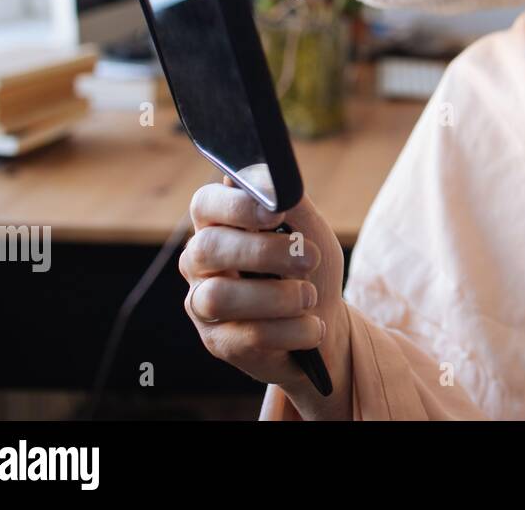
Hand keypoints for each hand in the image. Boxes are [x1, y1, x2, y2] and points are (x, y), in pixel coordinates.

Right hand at [180, 176, 349, 411]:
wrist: (323, 319)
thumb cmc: (309, 267)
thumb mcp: (309, 230)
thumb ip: (291, 204)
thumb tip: (274, 182)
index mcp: (219, 225)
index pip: (205, 204)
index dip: (236, 206)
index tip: (276, 212)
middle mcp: (200, 262)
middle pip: (208, 249)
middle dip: (265, 252)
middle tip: (308, 258)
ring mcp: (203, 304)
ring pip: (220, 297)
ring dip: (279, 297)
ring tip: (309, 296)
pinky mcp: (219, 342)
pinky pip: (249, 336)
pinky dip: (293, 330)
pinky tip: (312, 326)